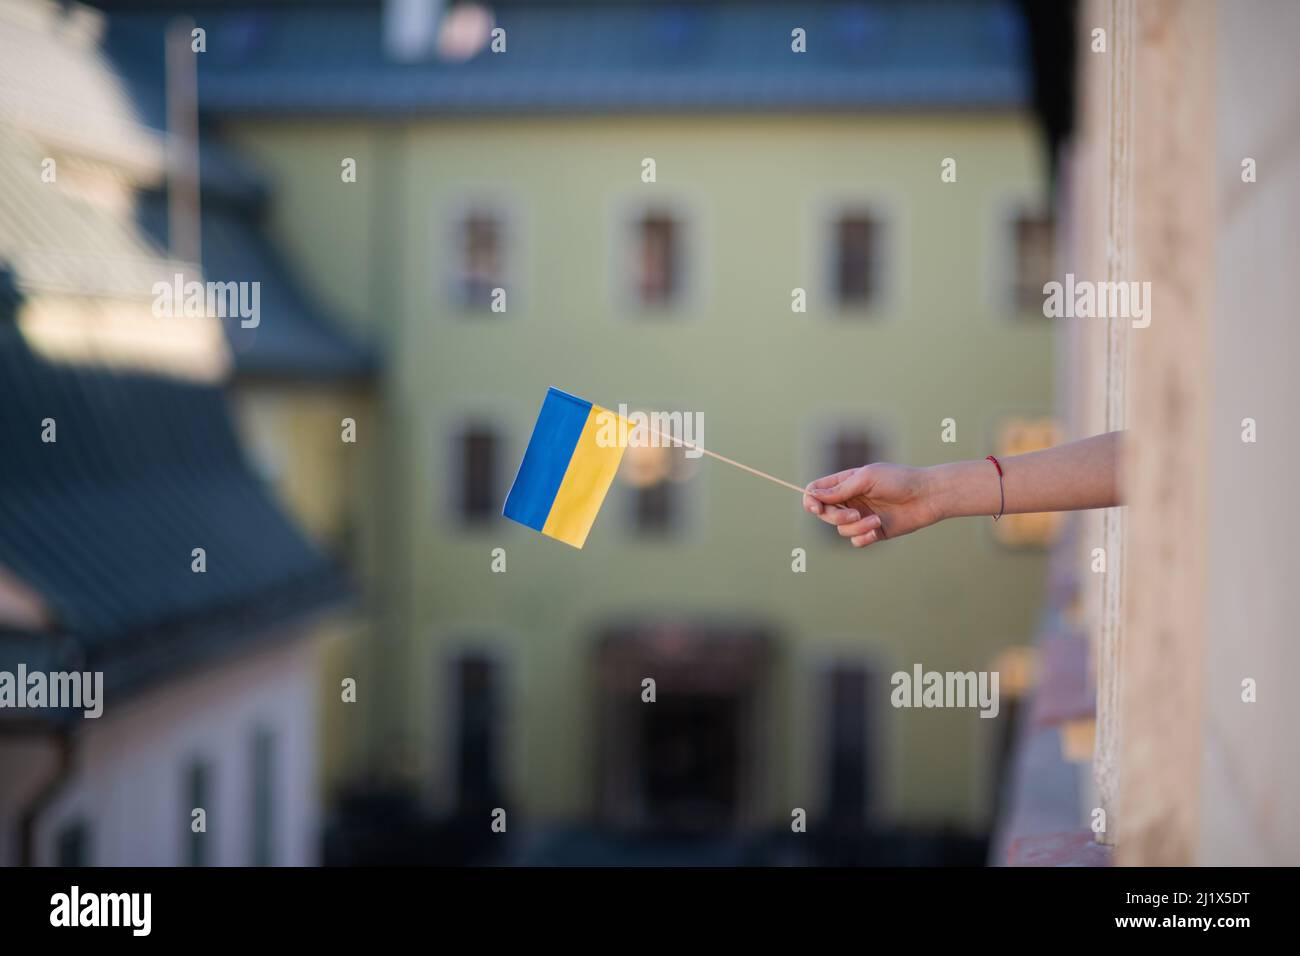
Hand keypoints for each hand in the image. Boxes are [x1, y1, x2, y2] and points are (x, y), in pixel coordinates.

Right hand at [803, 463, 942, 547]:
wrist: (927, 496)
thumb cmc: (898, 480)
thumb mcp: (866, 478)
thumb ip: (839, 489)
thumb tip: (812, 495)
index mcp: (846, 483)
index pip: (817, 492)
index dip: (811, 500)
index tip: (815, 508)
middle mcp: (850, 500)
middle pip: (825, 514)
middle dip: (836, 516)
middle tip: (855, 514)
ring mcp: (860, 517)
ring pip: (841, 529)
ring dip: (856, 527)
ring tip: (876, 520)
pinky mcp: (872, 531)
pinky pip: (855, 541)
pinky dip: (863, 538)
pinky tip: (877, 530)